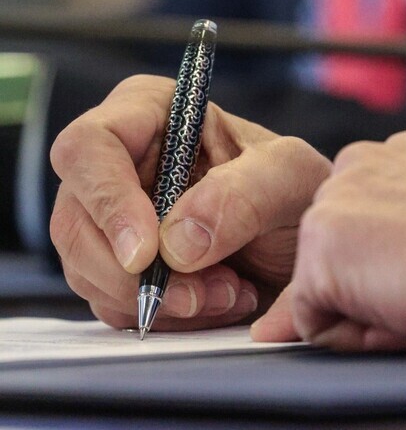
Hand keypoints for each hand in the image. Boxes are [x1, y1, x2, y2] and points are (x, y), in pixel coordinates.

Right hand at [50, 75, 330, 330]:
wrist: (304, 243)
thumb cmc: (297, 191)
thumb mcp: (291, 177)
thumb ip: (244, 194)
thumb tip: (175, 241)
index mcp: (150, 112)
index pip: (90, 147)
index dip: (108, 202)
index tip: (147, 254)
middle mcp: (121, 163)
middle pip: (76, 221)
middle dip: (138, 273)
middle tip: (207, 291)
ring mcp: (114, 218)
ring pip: (89, 271)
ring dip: (160, 300)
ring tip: (229, 291)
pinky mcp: (122, 266)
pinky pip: (114, 304)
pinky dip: (165, 317)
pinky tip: (217, 301)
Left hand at [251, 131, 405, 349]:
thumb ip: (391, 235)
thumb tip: (349, 274)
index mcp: (392, 157)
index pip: (363, 225)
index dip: (393, 264)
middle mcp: (355, 165)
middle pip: (337, 252)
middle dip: (369, 282)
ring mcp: (332, 201)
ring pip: (322, 284)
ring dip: (362, 307)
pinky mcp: (321, 242)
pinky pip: (313, 319)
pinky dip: (352, 336)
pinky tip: (399, 314)